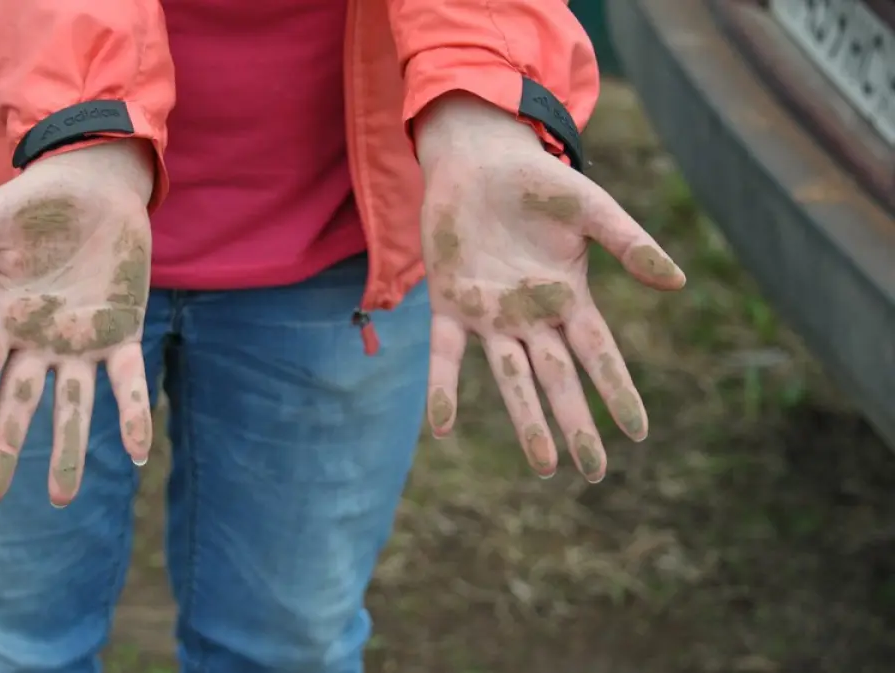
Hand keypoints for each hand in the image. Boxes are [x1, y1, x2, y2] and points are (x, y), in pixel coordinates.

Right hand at [0, 140, 155, 505]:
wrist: (96, 185)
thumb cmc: (35, 203)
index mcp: (3, 318)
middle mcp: (40, 340)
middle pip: (19, 401)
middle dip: (5, 446)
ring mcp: (83, 342)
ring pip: (73, 404)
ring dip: (67, 449)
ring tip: (62, 498)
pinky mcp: (123, 333)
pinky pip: (128, 382)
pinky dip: (133, 414)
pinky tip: (138, 451)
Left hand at [414, 93, 685, 482]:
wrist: (477, 158)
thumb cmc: (537, 182)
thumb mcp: (591, 209)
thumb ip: (629, 243)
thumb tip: (677, 280)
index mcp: (569, 298)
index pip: (599, 355)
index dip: (617, 391)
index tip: (637, 433)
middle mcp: (531, 316)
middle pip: (559, 378)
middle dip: (576, 424)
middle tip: (593, 472)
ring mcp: (490, 314)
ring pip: (510, 376)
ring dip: (526, 419)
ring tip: (543, 467)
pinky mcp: (450, 304)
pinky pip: (446, 354)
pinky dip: (443, 387)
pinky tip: (442, 426)